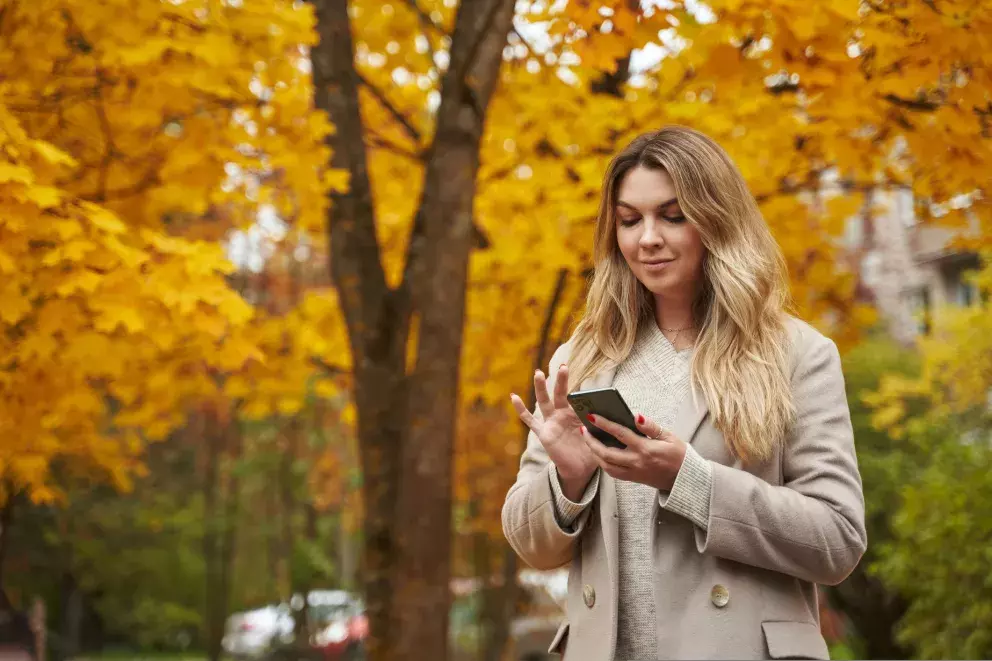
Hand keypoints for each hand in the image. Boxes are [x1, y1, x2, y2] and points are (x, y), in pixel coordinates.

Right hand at [511, 365, 597, 486]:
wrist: (580, 469)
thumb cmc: (591, 450)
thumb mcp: (598, 438)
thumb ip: (600, 427)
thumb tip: (608, 417)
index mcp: (577, 414)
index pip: (579, 400)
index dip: (585, 396)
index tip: (593, 390)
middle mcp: (563, 415)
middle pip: (561, 394)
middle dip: (561, 380)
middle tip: (563, 366)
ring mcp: (551, 423)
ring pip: (544, 402)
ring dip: (541, 387)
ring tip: (538, 373)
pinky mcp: (543, 433)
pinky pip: (530, 421)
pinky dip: (521, 409)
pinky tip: (514, 397)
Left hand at [580, 413, 686, 490]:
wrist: (685, 480)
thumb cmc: (679, 456)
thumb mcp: (669, 437)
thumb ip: (651, 427)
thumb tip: (636, 416)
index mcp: (645, 449)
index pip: (620, 434)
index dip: (604, 424)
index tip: (591, 415)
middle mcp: (636, 462)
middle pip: (607, 453)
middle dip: (591, 442)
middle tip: (583, 430)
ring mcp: (633, 472)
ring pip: (606, 465)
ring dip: (594, 453)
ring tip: (588, 440)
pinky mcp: (633, 479)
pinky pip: (612, 472)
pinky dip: (603, 462)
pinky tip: (599, 453)